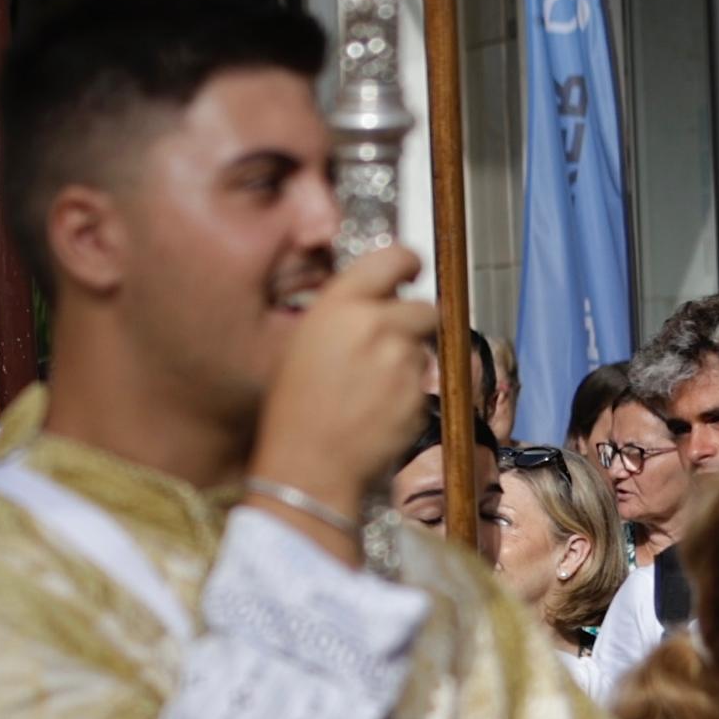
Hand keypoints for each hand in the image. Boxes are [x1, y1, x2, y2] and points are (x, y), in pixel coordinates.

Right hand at [248, 243, 439, 529]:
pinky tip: (378, 407)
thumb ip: (342, 313)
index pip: (394, 259)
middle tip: (392, 341)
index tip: (412, 268)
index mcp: (341, 305)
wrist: (310, 460)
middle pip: (424, 308)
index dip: (409, 262)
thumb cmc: (294, 402)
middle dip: (415, 321)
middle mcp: (377, 325)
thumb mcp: (303, 340)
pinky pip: (423, 383)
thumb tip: (374, 303)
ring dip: (408, 360)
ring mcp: (402, 362)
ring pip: (424, 348)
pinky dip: (408, 391)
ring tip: (372, 385)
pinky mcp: (419, 395)